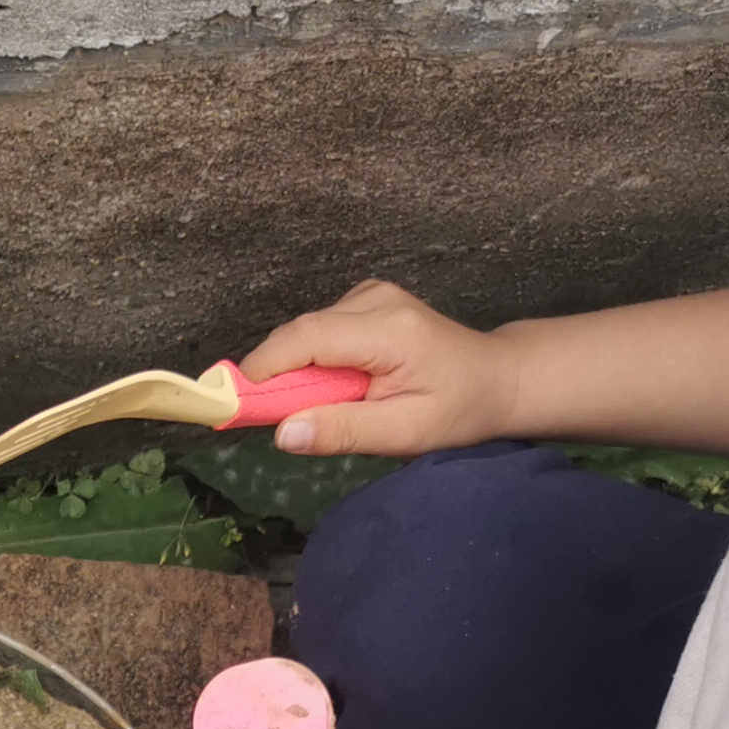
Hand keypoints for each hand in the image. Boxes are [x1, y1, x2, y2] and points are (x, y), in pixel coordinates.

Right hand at [241, 280, 520, 458]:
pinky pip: (319, 333)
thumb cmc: (458, 410)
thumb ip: (343, 431)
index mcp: (389, 330)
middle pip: (300, 334)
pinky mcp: (365, 300)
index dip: (262, 368)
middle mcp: (375, 299)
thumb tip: (283, 434)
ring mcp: (370, 294)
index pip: (306, 338)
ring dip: (299, 372)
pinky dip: (314, 363)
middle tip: (274, 421)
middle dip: (278, 378)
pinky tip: (338, 386)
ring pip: (306, 333)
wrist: (497, 379)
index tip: (231, 402)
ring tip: (323, 407)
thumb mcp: (404, 433)